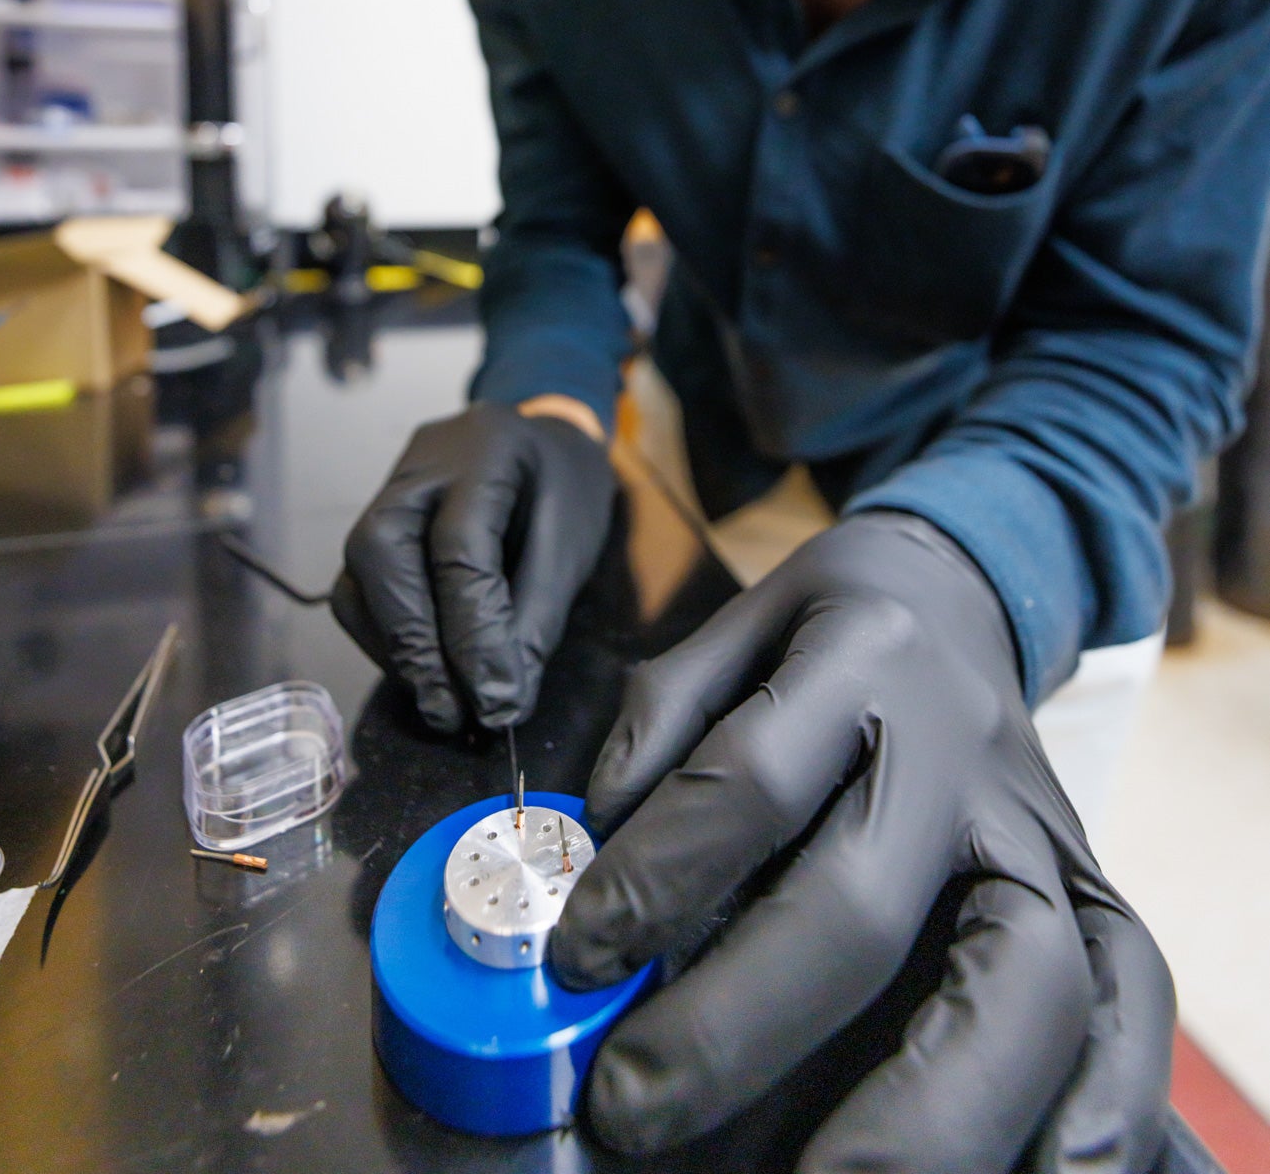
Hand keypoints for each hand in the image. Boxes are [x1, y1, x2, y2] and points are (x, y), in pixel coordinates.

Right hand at [331, 401, 617, 730]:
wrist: (540, 440)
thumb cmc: (563, 486)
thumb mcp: (574, 543)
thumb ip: (536, 618)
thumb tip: (502, 700)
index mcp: (485, 449)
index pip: (460, 547)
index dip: (474, 633)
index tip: (498, 702)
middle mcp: (420, 465)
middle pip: (383, 552)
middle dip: (414, 643)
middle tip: (452, 711)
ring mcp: (387, 492)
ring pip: (357, 575)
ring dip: (396, 650)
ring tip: (442, 701)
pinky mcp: (372, 525)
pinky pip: (357, 590)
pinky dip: (386, 639)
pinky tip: (426, 669)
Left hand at [550, 513, 1173, 1173]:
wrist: (963, 594)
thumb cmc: (829, 632)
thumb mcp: (733, 630)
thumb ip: (660, 721)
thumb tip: (592, 849)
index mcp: (861, 656)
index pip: (753, 774)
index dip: (656, 874)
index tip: (576, 959)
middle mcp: (959, 749)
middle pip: (866, 902)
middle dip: (739, 1023)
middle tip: (633, 1105)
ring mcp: (1041, 827)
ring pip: (1021, 978)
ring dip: (927, 1109)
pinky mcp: (1094, 891)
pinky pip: (1130, 1008)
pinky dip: (1100, 1111)